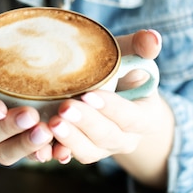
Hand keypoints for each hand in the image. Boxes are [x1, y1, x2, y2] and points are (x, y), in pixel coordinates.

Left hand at [47, 29, 174, 186]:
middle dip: (86, 123)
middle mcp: (125, 139)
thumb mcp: (132, 57)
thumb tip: (152, 36)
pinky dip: (54, 151)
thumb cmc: (121, 71)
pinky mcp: (81, 151)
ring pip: (88, 152)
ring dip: (69, 139)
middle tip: (64, 108)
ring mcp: (102, 149)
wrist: (111, 93)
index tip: (89, 93)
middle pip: (107, 137)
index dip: (111, 107)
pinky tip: (40, 143)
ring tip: (50, 124)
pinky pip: (68, 156)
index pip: (130, 116)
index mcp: (143, 118)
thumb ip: (141, 47)